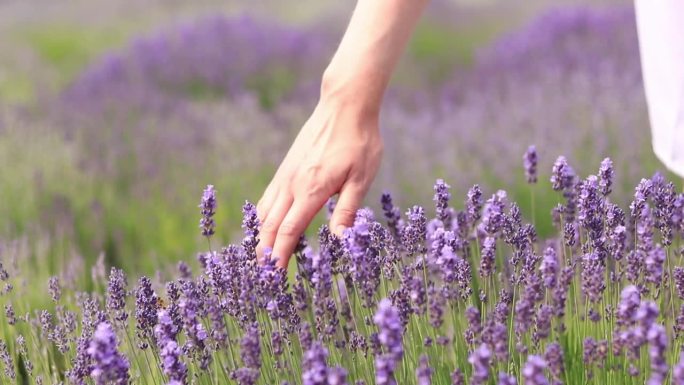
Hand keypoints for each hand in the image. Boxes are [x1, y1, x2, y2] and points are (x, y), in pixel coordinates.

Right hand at [256, 98, 382, 267]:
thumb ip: (347, 211)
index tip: (274, 275)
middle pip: (270, 225)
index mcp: (311, 190)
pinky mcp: (287, 167)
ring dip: (260, 236)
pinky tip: (264, 224)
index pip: (288, 231)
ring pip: (265, 211)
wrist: (344, 105)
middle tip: (261, 275)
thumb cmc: (359, 141)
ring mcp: (286, 174)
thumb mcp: (361, 179)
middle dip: (264, 252)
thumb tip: (340, 242)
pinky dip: (263, 216)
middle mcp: (292, 184)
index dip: (280, 256)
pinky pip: (269, 197)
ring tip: (259, 256)